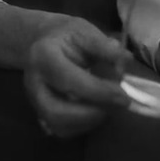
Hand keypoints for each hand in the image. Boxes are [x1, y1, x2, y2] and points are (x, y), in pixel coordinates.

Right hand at [24, 18, 131, 138]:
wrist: (41, 41)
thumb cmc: (67, 35)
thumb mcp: (85, 31)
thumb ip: (104, 46)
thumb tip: (126, 60)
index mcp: (43, 57)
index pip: (69, 81)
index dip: (98, 92)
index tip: (124, 97)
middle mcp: (33, 82)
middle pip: (56, 111)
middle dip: (90, 114)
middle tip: (116, 105)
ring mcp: (33, 100)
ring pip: (56, 124)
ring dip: (87, 122)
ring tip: (109, 108)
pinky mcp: (39, 111)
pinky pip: (58, 129)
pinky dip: (80, 127)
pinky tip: (96, 113)